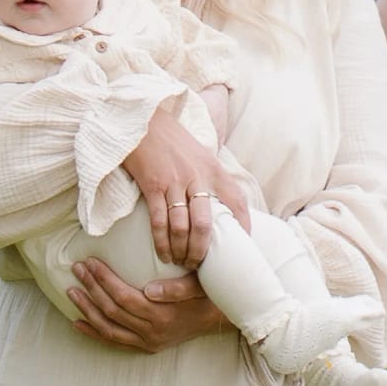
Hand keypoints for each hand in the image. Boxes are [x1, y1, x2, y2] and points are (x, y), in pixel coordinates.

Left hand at [65, 258, 217, 353]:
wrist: (220, 320)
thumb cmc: (209, 295)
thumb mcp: (199, 285)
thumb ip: (177, 288)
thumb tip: (149, 288)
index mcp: (162, 314)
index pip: (123, 296)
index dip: (104, 280)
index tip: (90, 262)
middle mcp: (152, 331)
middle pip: (112, 310)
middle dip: (91, 288)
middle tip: (77, 268)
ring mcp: (148, 341)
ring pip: (108, 327)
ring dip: (87, 309)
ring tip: (72, 291)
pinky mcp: (146, 346)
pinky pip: (114, 341)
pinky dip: (94, 332)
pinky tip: (77, 322)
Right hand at [124, 103, 248, 267]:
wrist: (143, 120)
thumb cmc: (172, 140)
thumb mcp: (200, 154)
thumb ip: (210, 177)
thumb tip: (220, 204)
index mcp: (214, 169)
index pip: (237, 202)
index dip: (243, 226)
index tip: (241, 247)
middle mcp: (198, 177)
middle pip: (206, 225)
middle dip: (203, 250)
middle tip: (199, 265)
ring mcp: (175, 182)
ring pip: (183, 227)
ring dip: (182, 250)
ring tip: (180, 262)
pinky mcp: (153, 185)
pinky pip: (160, 221)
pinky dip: (162, 242)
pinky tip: (163, 254)